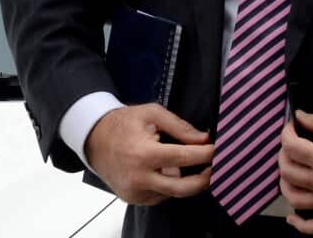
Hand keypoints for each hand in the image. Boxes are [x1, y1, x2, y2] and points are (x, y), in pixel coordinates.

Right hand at [84, 103, 212, 205]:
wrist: (93, 139)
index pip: (184, 158)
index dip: (205, 155)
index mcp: (143, 154)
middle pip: (183, 188)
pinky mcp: (133, 199)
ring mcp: (135, 192)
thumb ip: (180, 126)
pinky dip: (167, 184)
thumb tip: (204, 139)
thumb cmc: (123, 124)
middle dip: (204, 179)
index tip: (219, 150)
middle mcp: (139, 178)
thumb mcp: (151, 114)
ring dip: (183, 180)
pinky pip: (160, 195)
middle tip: (215, 168)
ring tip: (179, 161)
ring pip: (172, 193)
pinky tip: (160, 169)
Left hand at [279, 110, 312, 234]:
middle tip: (291, 145)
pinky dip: (302, 226)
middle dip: (284, 155)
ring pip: (295, 199)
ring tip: (289, 172)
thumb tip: (299, 116)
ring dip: (286, 185)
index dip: (286, 132)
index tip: (291, 126)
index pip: (291, 147)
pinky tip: (293, 218)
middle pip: (288, 172)